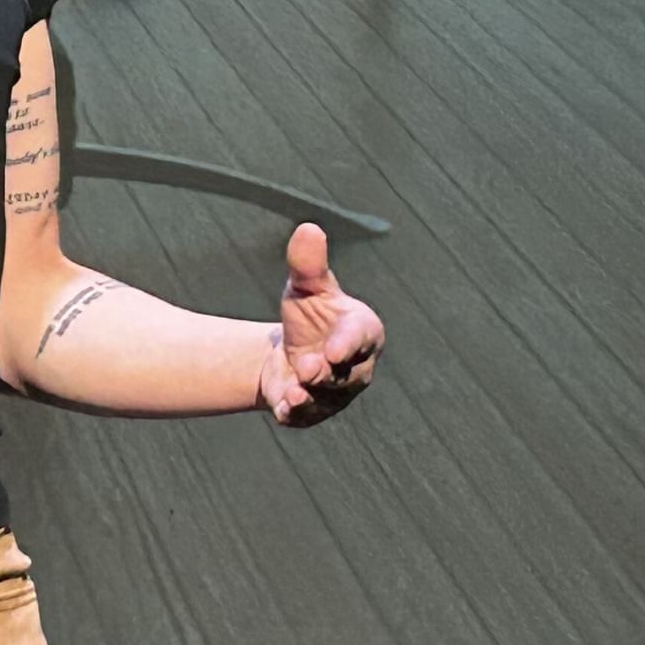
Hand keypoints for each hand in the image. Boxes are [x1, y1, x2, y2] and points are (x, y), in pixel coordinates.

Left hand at [257, 223, 383, 427]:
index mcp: (361, 331)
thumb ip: (308, 265)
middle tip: (309, 368)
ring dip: (310, 397)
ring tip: (294, 392)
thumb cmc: (311, 314)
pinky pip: (305, 416)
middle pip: (345, 373)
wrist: (292, 350)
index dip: (349, 343)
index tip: (335, 348)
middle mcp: (355, 367)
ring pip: (326, 398)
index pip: (361, 337)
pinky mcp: (312, 411)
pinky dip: (294, 414)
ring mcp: (335, 393)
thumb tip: (308, 228)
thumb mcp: (306, 287)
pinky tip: (282, 409)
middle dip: (327, 373)